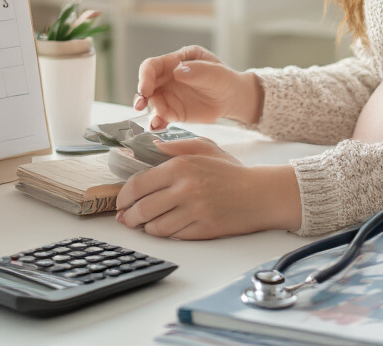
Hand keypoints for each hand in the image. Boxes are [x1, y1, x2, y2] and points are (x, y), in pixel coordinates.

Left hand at [115, 138, 300, 238]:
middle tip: (126, 218)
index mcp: (181, 166)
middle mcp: (185, 189)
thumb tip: (150, 146)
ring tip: (144, 224)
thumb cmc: (231, 172)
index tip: (121, 201)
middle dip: (129, 217)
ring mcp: (194, 211)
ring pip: (155, 227)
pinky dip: (165, 234)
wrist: (260, 194)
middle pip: (142, 209)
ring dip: (145, 227)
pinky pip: (173, 236)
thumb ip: (175, 146)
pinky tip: (165, 227)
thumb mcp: (205, 148)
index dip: (124, 196)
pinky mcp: (203, 230)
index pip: (139, 184)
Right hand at [134, 45, 256, 129]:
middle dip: (141, 95)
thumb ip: (197, 71)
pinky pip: (161, 117)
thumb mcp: (215, 72)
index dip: (145, 76)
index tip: (144, 89)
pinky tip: (158, 127)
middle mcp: (168, 77)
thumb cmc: (224, 79)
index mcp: (176, 61)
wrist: (232, 98)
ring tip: (155, 122)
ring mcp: (169, 95)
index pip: (152, 66)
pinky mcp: (173, 111)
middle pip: (147, 85)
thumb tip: (176, 72)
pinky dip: (157, 122)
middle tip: (140, 105)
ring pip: (152, 103)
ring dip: (150, 111)